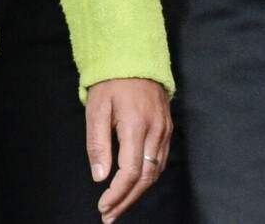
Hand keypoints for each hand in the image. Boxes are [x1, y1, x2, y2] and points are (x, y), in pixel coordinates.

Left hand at [86, 76, 171, 221]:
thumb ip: (98, 144)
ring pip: (155, 172)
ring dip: (137, 193)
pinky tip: (134, 185)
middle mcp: (156, 132)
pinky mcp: (168, 129)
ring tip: (119, 206)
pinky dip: (148, 177)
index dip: (117, 193)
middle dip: (127, 200)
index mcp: (136, 126)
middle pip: (146, 178)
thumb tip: (100, 176)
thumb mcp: (96, 109)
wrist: (135, 56)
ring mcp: (165, 130)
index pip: (130, 172)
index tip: (103, 206)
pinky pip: (160, 161)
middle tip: (109, 215)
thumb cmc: (111, 82)